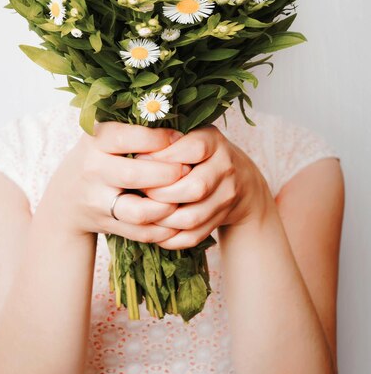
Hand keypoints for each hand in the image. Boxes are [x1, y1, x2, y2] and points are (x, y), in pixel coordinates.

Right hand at [39, 121, 190, 241]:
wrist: (65, 198)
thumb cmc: (98, 157)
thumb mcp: (105, 136)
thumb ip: (134, 129)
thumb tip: (181, 121)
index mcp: (95, 141)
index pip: (124, 137)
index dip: (155, 139)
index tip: (179, 138)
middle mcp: (92, 170)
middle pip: (133, 175)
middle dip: (167, 173)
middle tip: (188, 169)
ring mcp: (97, 201)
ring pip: (138, 211)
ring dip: (167, 206)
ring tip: (183, 196)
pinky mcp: (106, 225)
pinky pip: (141, 232)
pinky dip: (164, 229)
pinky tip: (178, 218)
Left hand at [134, 124, 272, 249]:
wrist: (239, 179)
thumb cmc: (200, 152)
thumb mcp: (187, 135)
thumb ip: (166, 139)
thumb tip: (135, 154)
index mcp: (214, 141)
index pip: (194, 149)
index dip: (164, 156)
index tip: (140, 159)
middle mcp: (225, 168)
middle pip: (195, 188)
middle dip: (160, 193)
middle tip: (140, 190)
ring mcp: (226, 196)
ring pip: (192, 217)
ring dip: (162, 218)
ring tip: (143, 210)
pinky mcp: (221, 219)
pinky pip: (192, 237)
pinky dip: (169, 238)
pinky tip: (154, 228)